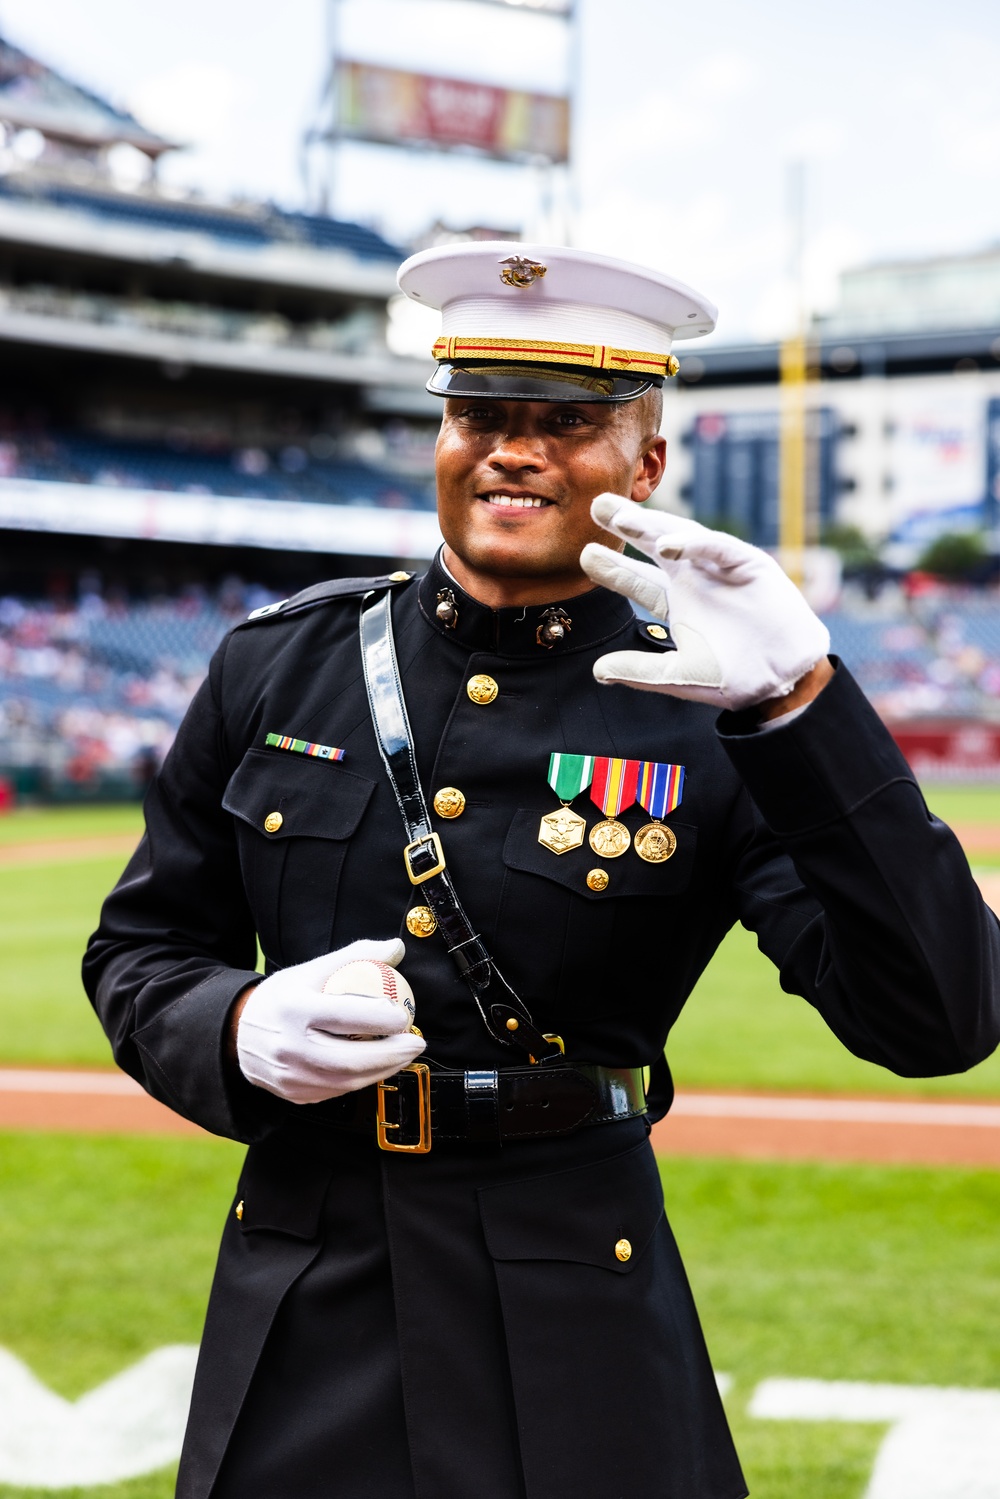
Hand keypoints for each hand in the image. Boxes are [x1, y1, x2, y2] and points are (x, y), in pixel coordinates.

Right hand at [236, 939, 424, 1104]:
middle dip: (391, 1054)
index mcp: (294, 1009)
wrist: (237, 1034)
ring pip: (347, 1081)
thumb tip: (396, 948)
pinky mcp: (295, 1095)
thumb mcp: (311, 970)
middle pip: (350, 1059)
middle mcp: (290, 1046)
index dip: (381, 1018)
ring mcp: (291, 1076)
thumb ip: (354, 957)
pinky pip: (336, 1091)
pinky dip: (361, 1079)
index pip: (345, 1016)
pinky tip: (378, 1066)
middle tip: (416, 1043)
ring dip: (382, 1070)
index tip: (404, 1015)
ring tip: (403, 1055)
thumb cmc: (281, 998)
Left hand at [580, 494, 830, 711]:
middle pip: (654, 546)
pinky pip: (717, 548)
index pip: (638, 580)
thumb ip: (639, 671)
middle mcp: (694, 580)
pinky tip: (666, 544)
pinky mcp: (748, 565)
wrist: (783, 679)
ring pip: (682, 538)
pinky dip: (693, 544)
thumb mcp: (679, 675)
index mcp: (677, 602)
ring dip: (653, 526)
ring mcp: (720, 569)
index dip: (613, 568)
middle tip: (596, 504)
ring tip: (622, 517)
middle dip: (627, 526)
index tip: (584, 555)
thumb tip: (597, 671)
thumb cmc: (734, 676)